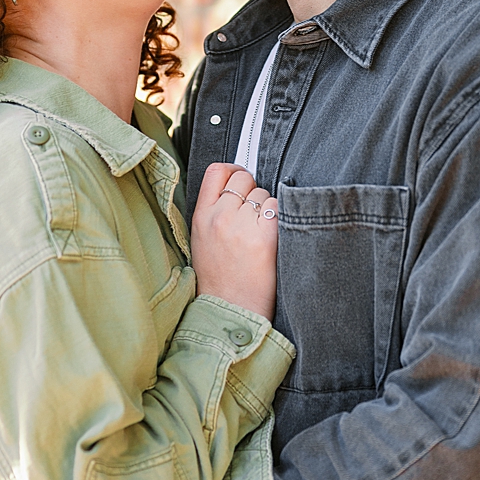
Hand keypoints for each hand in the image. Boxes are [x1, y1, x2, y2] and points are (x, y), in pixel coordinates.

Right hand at [189, 162, 278, 322]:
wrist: (230, 309)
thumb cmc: (219, 278)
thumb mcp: (202, 239)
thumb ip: (214, 211)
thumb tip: (236, 186)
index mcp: (201, 216)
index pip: (216, 171)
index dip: (233, 170)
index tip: (241, 178)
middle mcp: (219, 216)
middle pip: (244, 178)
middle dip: (252, 191)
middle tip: (253, 215)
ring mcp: (241, 226)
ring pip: (263, 194)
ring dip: (266, 208)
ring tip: (259, 234)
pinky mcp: (265, 237)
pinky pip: (277, 209)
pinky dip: (279, 219)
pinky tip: (272, 237)